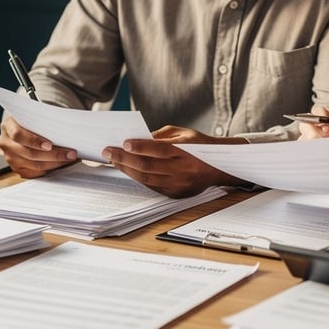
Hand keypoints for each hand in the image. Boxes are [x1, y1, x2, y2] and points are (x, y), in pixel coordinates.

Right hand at [0, 115, 77, 177]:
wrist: (22, 128)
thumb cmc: (31, 121)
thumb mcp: (33, 116)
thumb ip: (43, 121)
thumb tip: (66, 129)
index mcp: (8, 126)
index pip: (19, 135)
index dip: (34, 141)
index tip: (50, 145)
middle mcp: (6, 142)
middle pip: (29, 153)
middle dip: (53, 155)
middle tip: (70, 154)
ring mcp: (9, 157)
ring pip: (33, 165)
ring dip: (54, 163)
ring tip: (68, 159)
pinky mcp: (15, 167)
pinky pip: (32, 173)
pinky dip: (47, 170)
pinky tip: (58, 164)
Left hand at [102, 125, 243, 197]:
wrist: (220, 167)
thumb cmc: (200, 146)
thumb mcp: (183, 134)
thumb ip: (160, 136)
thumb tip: (136, 139)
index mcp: (187, 152)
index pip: (160, 150)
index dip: (141, 146)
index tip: (124, 142)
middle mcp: (183, 170)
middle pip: (149, 166)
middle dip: (125, 159)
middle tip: (108, 152)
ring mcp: (179, 185)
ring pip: (147, 179)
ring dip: (127, 170)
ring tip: (113, 161)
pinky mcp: (176, 194)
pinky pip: (152, 186)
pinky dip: (138, 178)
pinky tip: (127, 170)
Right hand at [297, 101, 328, 156]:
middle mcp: (328, 120)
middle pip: (318, 112)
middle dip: (320, 121)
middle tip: (326, 132)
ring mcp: (317, 130)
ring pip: (306, 125)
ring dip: (311, 134)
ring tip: (319, 145)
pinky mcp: (309, 142)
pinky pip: (302, 140)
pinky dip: (307, 145)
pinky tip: (313, 152)